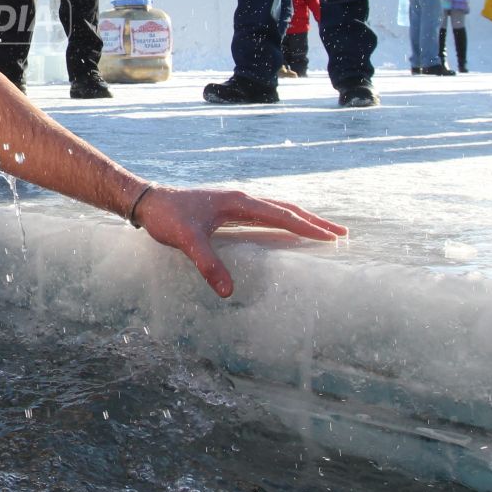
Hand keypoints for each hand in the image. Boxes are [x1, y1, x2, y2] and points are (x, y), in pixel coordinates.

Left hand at [133, 183, 347, 297]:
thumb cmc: (167, 217)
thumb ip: (208, 264)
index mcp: (239, 202)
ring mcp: (236, 204)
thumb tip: (228, 292)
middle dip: (315, 222)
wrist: (148, 201)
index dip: (307, 228)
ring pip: (277, 210)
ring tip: (323, 232)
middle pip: (287, 209)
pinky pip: (264, 216)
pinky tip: (286, 232)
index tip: (332, 238)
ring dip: (301, 220)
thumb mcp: (187, 241)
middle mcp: (242, 199)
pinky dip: (282, 222)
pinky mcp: (228, 210)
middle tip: (342, 234)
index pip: (282, 215)